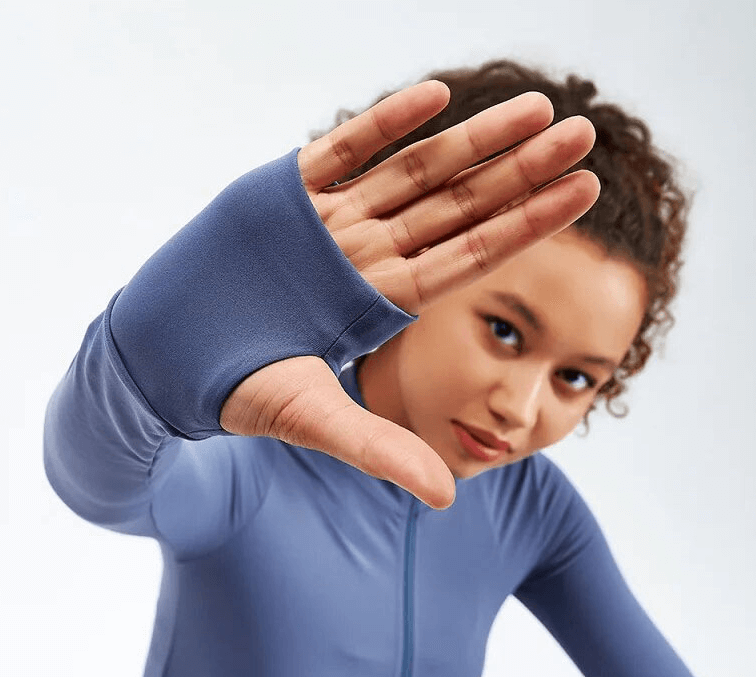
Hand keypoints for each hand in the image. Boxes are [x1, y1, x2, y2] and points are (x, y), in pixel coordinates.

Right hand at [221, 81, 598, 509]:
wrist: (171, 358)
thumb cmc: (242, 392)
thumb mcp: (319, 419)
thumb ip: (382, 450)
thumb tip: (447, 500)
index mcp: (385, 298)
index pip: (473, 254)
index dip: (530, 222)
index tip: (585, 192)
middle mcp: (368, 253)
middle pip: (461, 203)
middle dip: (520, 169)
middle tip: (583, 133)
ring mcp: (330, 219)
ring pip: (415, 167)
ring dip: (473, 136)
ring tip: (534, 107)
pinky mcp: (285, 191)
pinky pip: (344, 149)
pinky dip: (385, 124)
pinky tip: (436, 97)